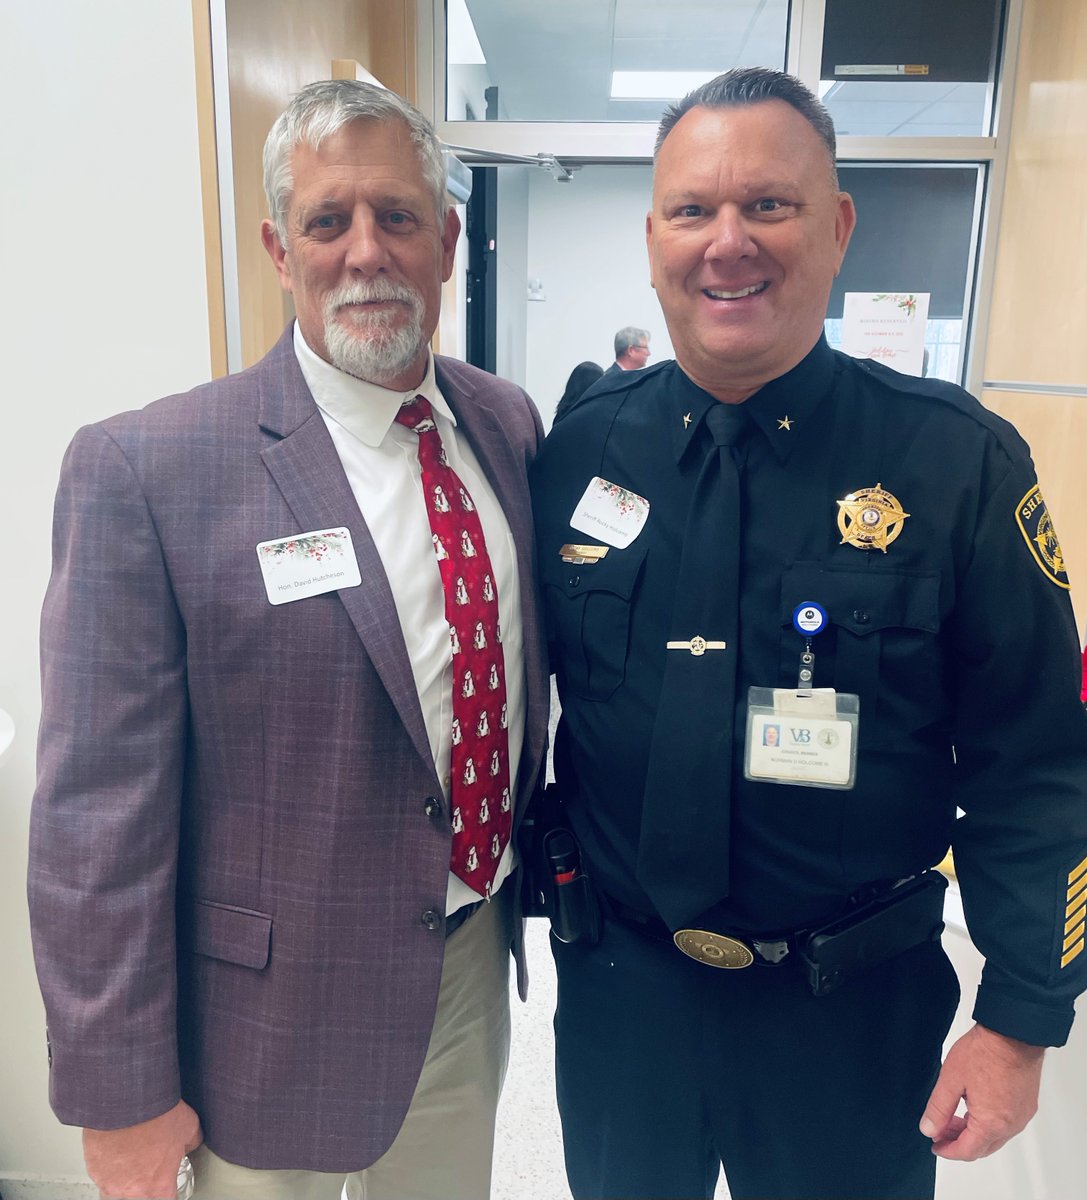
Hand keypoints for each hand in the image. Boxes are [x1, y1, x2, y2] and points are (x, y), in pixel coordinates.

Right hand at [84, 1099, 202, 1198]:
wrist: (128, 1103)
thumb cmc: (157, 1115)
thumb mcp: (189, 1125)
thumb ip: (191, 1142)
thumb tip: (189, 1144)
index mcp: (159, 1185)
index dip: (169, 1190)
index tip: (169, 1184)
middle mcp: (134, 1191)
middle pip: (141, 1198)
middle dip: (146, 1184)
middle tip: (150, 1164)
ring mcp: (111, 1183)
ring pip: (118, 1191)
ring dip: (125, 1179)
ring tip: (132, 1158)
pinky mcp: (94, 1171)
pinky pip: (103, 1175)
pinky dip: (109, 1166)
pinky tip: (116, 1149)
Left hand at [920, 1023, 1044, 1160]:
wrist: (1012, 1033)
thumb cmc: (983, 1052)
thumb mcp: (950, 1079)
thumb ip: (938, 1108)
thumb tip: (929, 1129)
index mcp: (991, 1123)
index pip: (967, 1151)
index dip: (948, 1150)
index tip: (935, 1145)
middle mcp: (1011, 1125)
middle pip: (982, 1147)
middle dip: (959, 1142)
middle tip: (941, 1129)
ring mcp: (1021, 1115)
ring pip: (995, 1137)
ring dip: (973, 1132)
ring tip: (954, 1117)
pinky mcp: (1027, 1104)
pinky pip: (1006, 1124)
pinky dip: (988, 1123)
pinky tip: (974, 1107)